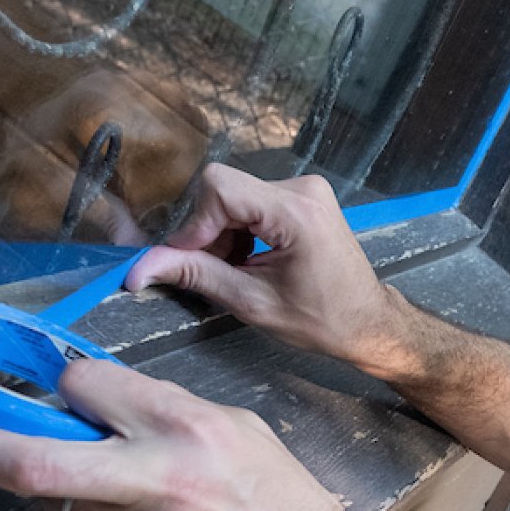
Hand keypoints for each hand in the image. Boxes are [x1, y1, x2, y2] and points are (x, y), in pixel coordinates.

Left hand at [0, 360, 409, 510]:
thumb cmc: (283, 500)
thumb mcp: (238, 429)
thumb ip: (164, 410)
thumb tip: (97, 397)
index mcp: (186, 429)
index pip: (86, 386)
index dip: (69, 384)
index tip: (64, 387)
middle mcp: (153, 480)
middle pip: (31, 459)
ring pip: (67, 495)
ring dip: (86, 485)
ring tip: (161, 497)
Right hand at [126, 164, 406, 365]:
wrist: (369, 322)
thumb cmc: (324, 321)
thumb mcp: (253, 303)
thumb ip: (196, 276)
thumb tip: (141, 268)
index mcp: (298, 212)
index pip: (219, 188)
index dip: (193, 224)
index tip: (186, 259)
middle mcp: (303, 189)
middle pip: (223, 190)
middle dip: (207, 232)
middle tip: (214, 273)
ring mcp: (306, 190)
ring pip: (234, 196)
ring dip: (223, 234)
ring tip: (237, 271)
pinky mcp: (303, 197)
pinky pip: (252, 201)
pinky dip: (240, 231)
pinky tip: (250, 261)